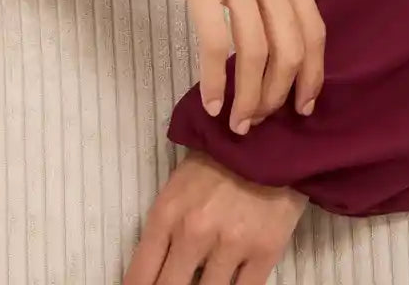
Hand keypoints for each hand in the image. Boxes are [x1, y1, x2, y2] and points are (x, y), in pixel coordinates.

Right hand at [122, 0, 324, 134]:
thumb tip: (275, 28)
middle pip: (290, 48)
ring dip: (248, 98)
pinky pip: (215, 42)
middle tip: (260, 121)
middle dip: (278, 96)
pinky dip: (215, 80)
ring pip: (254, 52)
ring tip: (236, 122)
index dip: (312, 76)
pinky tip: (210, 101)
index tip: (301, 107)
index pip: (313, 29)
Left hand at [122, 149, 308, 283]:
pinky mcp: (264, 253)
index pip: (140, 276)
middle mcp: (194, 234)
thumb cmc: (217, 162)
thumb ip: (165, 232)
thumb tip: (157, 275)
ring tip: (205, 279)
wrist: (268, 139)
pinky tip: (230, 282)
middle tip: (179, 282)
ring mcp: (230, 246)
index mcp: (167, 215)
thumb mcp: (177, 189)